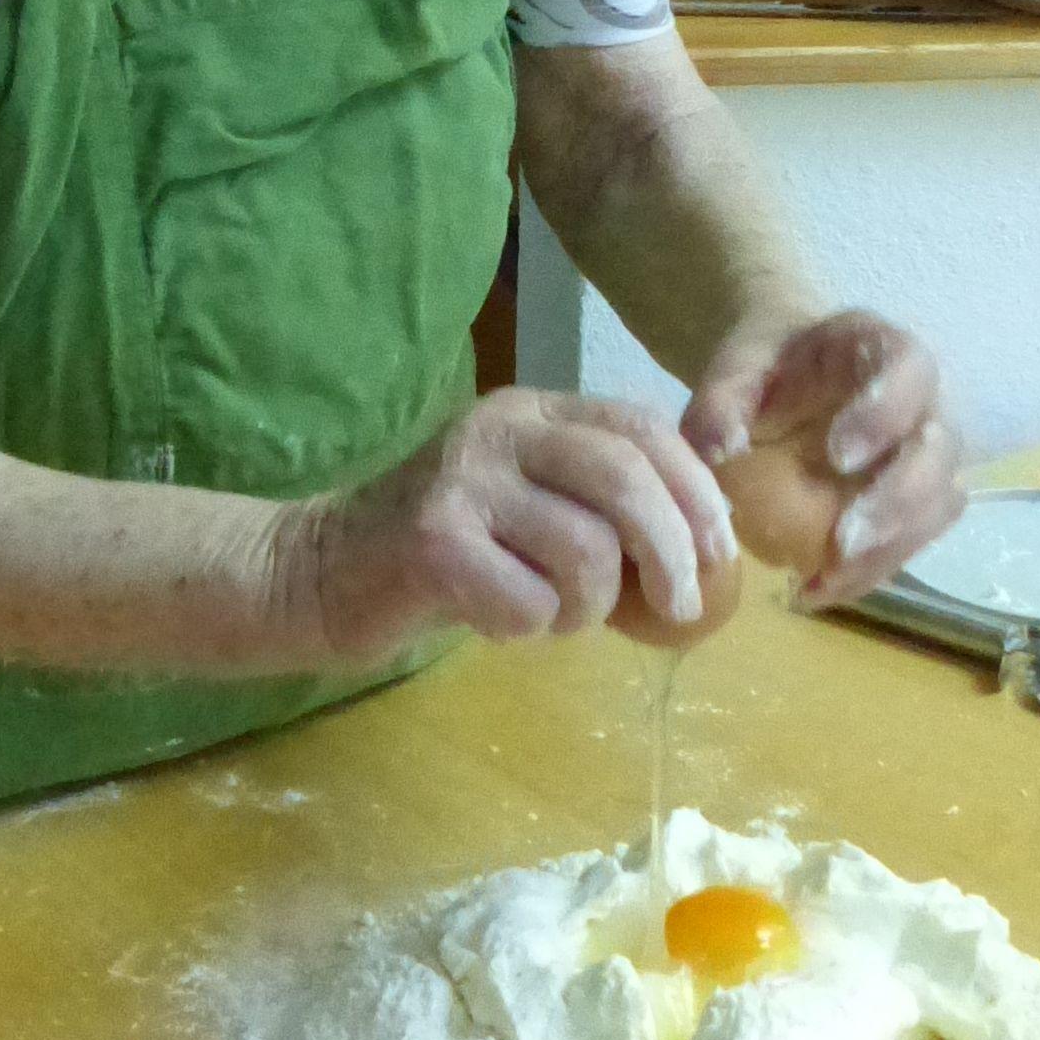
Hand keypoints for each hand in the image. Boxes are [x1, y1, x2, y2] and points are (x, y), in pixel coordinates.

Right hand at [282, 390, 742, 665]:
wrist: (320, 575)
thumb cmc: (447, 552)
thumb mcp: (532, 504)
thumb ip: (602, 504)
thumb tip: (708, 545)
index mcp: (534, 410)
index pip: (642, 428)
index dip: (695, 491)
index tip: (720, 552)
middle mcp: (499, 429)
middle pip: (625, 479)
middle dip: (671, 552)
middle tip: (681, 608)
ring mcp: (462, 481)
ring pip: (585, 551)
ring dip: (588, 605)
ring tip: (553, 612)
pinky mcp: (432, 543)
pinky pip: (529, 602)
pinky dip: (531, 628)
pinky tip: (498, 618)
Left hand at [681, 307, 963, 607]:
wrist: (785, 375)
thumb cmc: (767, 365)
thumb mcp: (735, 367)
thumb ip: (721, 400)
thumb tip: (718, 450)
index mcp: (882, 348)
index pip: (910, 369)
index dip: (886, 413)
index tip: (838, 455)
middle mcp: (923, 400)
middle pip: (940, 449)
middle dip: (900, 500)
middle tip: (845, 541)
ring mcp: (927, 454)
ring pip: (939, 504)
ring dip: (890, 550)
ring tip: (825, 580)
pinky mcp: (915, 501)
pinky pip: (912, 540)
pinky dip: (869, 572)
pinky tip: (815, 590)